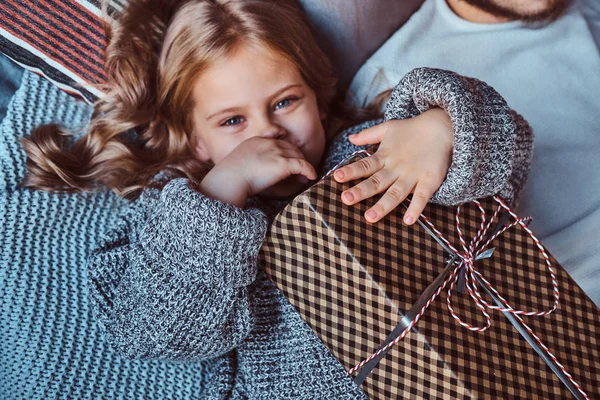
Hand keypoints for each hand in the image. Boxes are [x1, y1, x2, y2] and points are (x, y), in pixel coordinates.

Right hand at [199, 137, 316, 207]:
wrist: (229, 179)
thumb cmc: (230, 176)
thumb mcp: (238, 162)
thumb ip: (248, 162)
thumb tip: (253, 171)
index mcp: (257, 140)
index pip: (278, 142)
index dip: (286, 151)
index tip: (288, 160)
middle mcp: (269, 143)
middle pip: (290, 147)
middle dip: (297, 158)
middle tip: (300, 171)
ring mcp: (277, 152)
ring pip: (298, 155)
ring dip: (303, 165)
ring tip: (305, 176)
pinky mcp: (283, 163)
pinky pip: (302, 165)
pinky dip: (309, 170)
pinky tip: (311, 177)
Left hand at [333, 108, 452, 224]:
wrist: (442, 126)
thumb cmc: (412, 130)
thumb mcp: (388, 128)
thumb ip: (368, 135)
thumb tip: (350, 138)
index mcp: (384, 156)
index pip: (365, 165)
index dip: (351, 171)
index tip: (337, 177)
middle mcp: (396, 168)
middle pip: (376, 182)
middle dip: (361, 191)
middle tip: (346, 199)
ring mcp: (413, 175)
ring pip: (396, 193)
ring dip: (383, 205)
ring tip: (370, 217)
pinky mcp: (429, 180)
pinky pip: (422, 196)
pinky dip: (416, 208)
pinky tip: (408, 220)